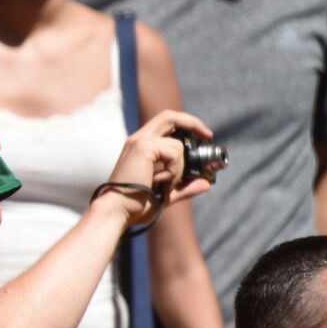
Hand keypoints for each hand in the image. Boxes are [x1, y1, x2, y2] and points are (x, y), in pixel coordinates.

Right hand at [94, 109, 214, 226]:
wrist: (118, 211)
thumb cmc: (135, 205)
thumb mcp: (166, 195)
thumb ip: (185, 187)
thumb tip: (206, 184)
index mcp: (141, 147)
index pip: (165, 123)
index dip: (186, 124)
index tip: (203, 137)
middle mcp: (138, 140)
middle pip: (169, 116)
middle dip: (193, 122)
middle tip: (207, 136)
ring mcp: (139, 142)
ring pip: (177, 144)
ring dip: (180, 167)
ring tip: (166, 184)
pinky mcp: (143, 148)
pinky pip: (174, 153)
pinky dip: (175, 170)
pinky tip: (161, 182)